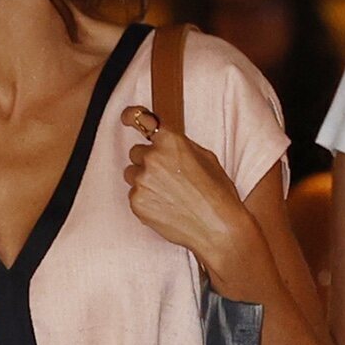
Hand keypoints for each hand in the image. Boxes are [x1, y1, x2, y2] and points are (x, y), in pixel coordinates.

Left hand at [120, 106, 258, 264]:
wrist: (218, 227)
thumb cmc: (217, 193)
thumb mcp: (205, 157)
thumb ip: (180, 145)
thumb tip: (164, 141)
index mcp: (170, 141)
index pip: (141, 119)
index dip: (130, 116)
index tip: (125, 118)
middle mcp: (152, 157)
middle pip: (136, 152)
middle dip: (148, 161)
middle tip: (169, 177)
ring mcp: (142, 180)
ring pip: (132, 174)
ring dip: (144, 181)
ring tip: (169, 194)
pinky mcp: (136, 202)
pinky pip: (134, 195)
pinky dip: (146, 199)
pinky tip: (166, 207)